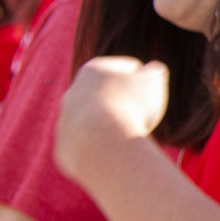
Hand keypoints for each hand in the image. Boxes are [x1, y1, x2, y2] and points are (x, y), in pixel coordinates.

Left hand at [53, 57, 168, 181]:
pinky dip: (102, 148)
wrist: (102, 147)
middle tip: (143, 116)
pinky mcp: (64, 146)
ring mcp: (65, 120)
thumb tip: (153, 70)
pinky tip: (114, 151)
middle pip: (107, 94)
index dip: (145, 81)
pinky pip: (89, 145)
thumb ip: (155, 72)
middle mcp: (73, 92)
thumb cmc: (131, 108)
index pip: (127, 69)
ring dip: (112, 126)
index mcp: (93, 70)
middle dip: (125, 103)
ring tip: (129, 136)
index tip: (151, 95)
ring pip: (96, 120)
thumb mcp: (154, 82)